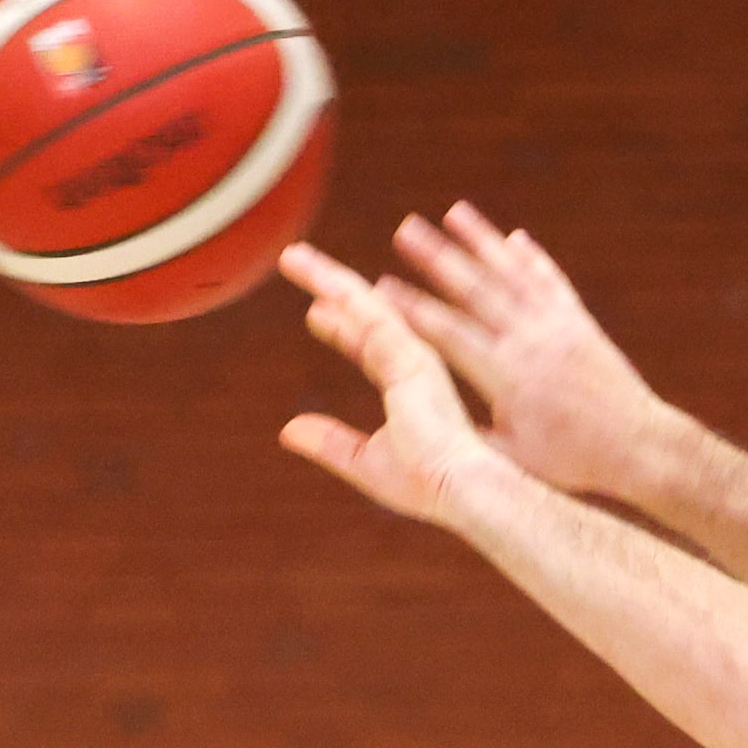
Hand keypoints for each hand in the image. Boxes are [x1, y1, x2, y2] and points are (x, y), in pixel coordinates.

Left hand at [278, 244, 503, 526]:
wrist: (458, 489)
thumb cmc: (423, 482)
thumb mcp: (362, 461)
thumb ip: (328, 442)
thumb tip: (288, 430)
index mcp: (404, 381)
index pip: (363, 343)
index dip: (338, 326)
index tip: (314, 311)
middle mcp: (410, 359)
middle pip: (361, 311)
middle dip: (327, 284)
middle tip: (295, 259)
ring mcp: (412, 354)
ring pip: (362, 305)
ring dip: (327, 280)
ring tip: (294, 258)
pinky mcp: (411, 358)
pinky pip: (372, 319)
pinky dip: (345, 299)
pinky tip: (320, 283)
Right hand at [374, 204, 667, 499]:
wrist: (637, 445)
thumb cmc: (569, 461)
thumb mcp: (512, 459)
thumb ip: (470, 435)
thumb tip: (425, 421)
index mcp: (506, 376)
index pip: (449, 334)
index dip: (412, 309)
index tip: (380, 288)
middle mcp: (530, 340)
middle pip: (475, 289)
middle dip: (436, 257)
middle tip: (405, 229)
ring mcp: (556, 325)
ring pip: (511, 273)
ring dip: (480, 240)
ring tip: (452, 213)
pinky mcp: (579, 321)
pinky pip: (550, 280)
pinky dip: (530, 257)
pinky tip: (512, 237)